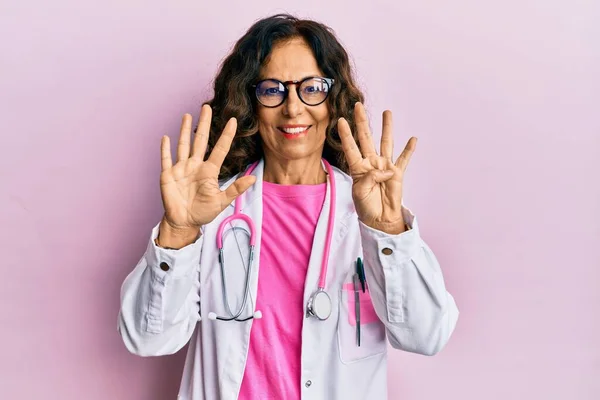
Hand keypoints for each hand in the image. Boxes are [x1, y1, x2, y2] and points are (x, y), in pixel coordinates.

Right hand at [159, 105, 255, 232]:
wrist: (184, 222)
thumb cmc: (203, 212)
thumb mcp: (221, 201)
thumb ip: (235, 189)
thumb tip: (253, 180)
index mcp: (209, 171)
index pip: (220, 149)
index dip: (227, 135)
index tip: (233, 121)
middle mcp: (195, 166)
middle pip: (200, 140)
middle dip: (204, 124)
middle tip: (207, 107)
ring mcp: (181, 168)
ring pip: (183, 145)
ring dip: (184, 130)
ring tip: (187, 115)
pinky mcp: (168, 175)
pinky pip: (166, 159)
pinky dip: (165, 149)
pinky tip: (166, 137)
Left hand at [338, 103, 416, 234]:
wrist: (380, 219)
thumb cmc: (366, 207)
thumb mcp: (360, 192)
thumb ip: (370, 178)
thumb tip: (385, 169)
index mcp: (358, 167)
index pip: (350, 147)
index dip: (345, 134)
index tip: (340, 120)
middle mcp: (370, 163)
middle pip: (366, 138)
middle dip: (362, 122)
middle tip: (358, 106)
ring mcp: (384, 166)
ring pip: (386, 142)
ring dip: (387, 127)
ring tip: (387, 112)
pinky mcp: (397, 173)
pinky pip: (404, 159)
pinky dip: (409, 149)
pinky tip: (413, 139)